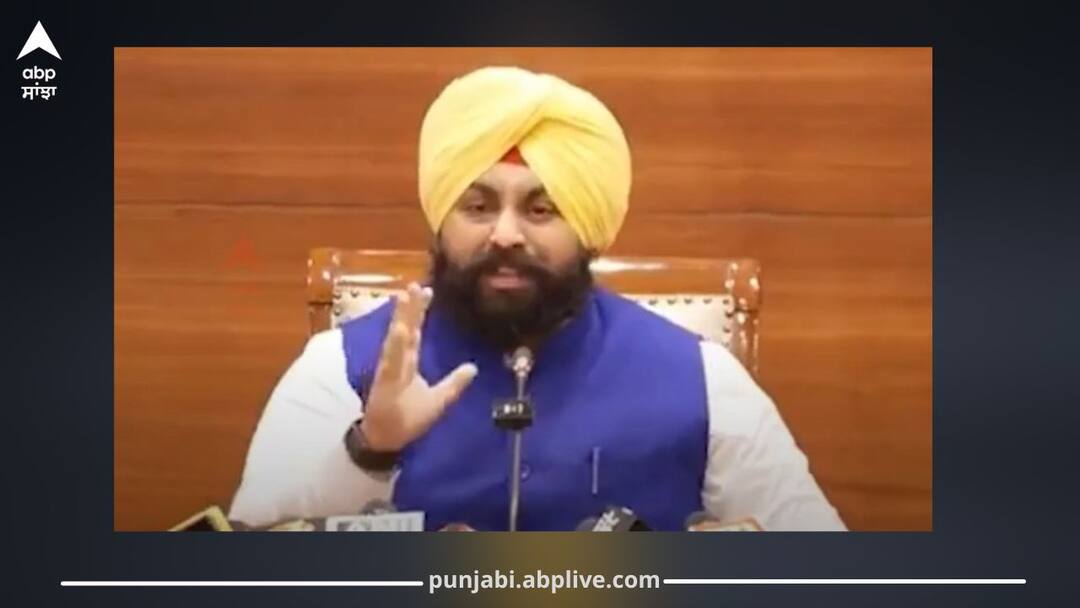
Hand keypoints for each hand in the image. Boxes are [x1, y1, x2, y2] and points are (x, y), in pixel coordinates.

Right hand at [359, 282, 477, 451]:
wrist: (387, 441)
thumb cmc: (408, 418)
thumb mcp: (439, 400)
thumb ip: (454, 383)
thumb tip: (473, 367)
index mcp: (408, 362)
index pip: (415, 332)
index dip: (420, 311)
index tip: (427, 290)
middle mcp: (397, 362)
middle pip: (405, 329)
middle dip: (410, 307)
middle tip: (416, 284)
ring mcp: (389, 371)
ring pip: (395, 340)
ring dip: (401, 319)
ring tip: (405, 298)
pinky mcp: (384, 383)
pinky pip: (390, 362)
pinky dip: (395, 346)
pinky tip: (400, 330)